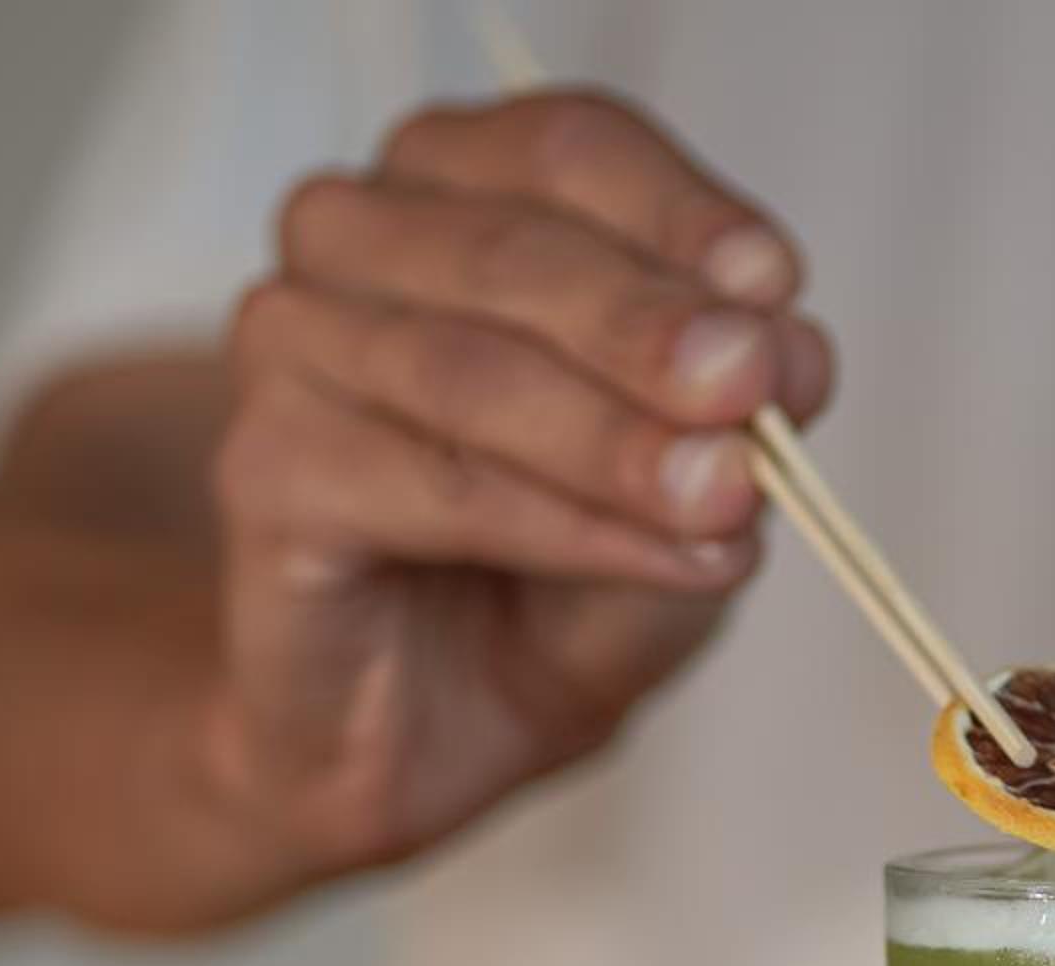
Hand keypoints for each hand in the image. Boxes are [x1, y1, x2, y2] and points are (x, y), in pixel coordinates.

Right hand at [207, 90, 832, 882]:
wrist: (443, 726)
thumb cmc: (563, 574)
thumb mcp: (700, 487)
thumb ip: (740, 416)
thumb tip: (790, 351)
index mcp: (462, 190)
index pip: (568, 151)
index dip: (677, 214)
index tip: (775, 283)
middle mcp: (358, 239)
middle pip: (515, 252)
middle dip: (652, 330)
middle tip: (752, 388)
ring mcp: (291, 347)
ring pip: (467, 371)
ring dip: (615, 441)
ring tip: (724, 500)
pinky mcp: (264, 471)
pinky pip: (428, 486)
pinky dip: (562, 526)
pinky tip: (660, 559)